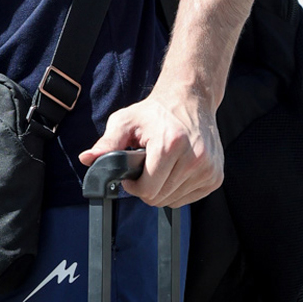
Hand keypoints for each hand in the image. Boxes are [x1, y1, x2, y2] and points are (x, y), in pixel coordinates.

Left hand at [79, 83, 223, 206]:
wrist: (190, 100)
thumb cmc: (155, 111)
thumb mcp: (125, 121)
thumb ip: (106, 143)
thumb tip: (86, 158)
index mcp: (170, 145)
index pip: (147, 190)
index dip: (133, 186)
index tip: (131, 175)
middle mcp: (194, 158)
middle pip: (160, 198)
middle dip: (147, 187)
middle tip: (144, 168)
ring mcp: (208, 169)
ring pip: (174, 201)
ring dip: (162, 189)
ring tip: (160, 167)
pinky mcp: (216, 177)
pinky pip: (189, 199)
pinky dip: (177, 190)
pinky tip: (174, 171)